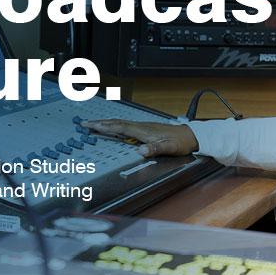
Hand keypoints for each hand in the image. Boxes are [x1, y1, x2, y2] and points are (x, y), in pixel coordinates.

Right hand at [82, 119, 197, 157]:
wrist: (190, 136)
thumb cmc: (180, 142)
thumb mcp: (169, 148)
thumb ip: (154, 149)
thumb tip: (140, 151)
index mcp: (142, 131)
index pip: (119, 127)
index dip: (104, 126)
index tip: (91, 125)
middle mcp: (141, 127)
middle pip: (116, 123)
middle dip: (99, 123)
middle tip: (84, 123)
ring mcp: (142, 127)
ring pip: (119, 123)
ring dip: (105, 124)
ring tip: (93, 125)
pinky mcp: (145, 129)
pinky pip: (125, 126)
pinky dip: (115, 126)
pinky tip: (112, 129)